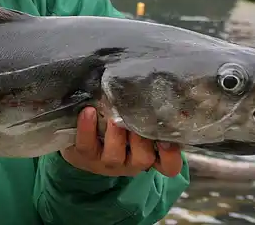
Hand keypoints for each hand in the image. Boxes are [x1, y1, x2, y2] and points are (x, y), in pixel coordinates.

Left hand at [59, 107, 182, 177]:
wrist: (84, 145)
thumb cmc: (116, 128)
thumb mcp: (136, 124)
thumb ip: (147, 113)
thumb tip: (158, 89)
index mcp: (149, 155)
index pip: (169, 166)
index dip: (171, 155)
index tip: (167, 138)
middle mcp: (131, 163)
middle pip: (144, 157)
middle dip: (140, 137)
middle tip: (137, 116)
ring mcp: (107, 162)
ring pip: (115, 155)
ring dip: (115, 134)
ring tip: (113, 117)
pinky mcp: (85, 156)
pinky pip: (87, 145)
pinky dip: (87, 128)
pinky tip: (89, 111)